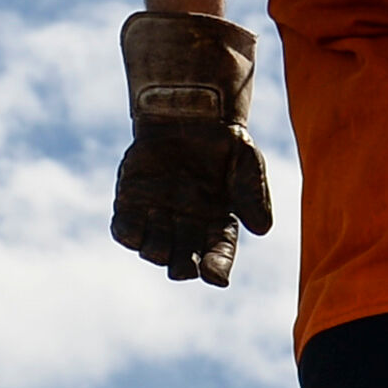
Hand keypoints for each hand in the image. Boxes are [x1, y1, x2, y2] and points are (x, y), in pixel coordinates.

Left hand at [111, 12, 274, 285]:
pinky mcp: (131, 204)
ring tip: (162, 221)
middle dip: (183, 267)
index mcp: (217, 224)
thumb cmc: (221, 139)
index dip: (217, 268)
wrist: (186, 111)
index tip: (216, 276)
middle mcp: (187, 228)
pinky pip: (125, 230)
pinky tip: (132, 229)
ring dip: (156, 248)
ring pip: (152, 250)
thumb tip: (262, 231)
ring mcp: (157, 218)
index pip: (219, 255)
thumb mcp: (246, 160)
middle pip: (184, 263)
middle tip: (183, 266)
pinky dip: (127, 234)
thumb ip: (253, 193)